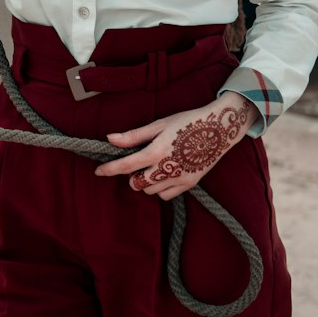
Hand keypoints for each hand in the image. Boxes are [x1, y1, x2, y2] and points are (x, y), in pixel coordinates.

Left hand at [95, 93, 254, 200]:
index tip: (98, 171)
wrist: (219, 129)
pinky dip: (161, 188)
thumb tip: (110, 138)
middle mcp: (167, 168)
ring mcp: (179, 178)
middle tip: (139, 162)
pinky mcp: (190, 184)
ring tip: (155, 165)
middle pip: (138, 183)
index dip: (109, 169)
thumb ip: (134, 135)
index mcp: (157, 151)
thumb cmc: (187, 121)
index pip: (126, 166)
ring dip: (147, 182)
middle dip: (133, 176)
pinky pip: (166, 195)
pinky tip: (166, 173)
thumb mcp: (159, 124)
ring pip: (151, 191)